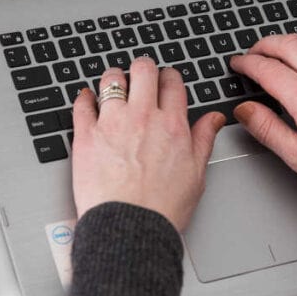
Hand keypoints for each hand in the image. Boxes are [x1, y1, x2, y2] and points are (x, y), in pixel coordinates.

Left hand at [71, 57, 225, 231]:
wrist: (129, 227)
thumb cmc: (162, 208)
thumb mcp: (196, 174)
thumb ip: (204, 140)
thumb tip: (214, 119)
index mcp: (171, 124)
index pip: (172, 82)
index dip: (169, 77)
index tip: (165, 81)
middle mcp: (142, 117)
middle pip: (143, 70)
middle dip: (143, 68)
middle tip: (140, 75)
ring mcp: (111, 123)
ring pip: (111, 80)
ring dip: (114, 78)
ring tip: (113, 84)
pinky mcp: (85, 135)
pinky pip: (82, 104)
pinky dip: (84, 98)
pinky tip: (87, 99)